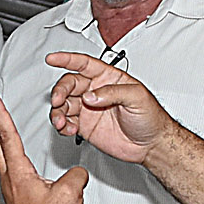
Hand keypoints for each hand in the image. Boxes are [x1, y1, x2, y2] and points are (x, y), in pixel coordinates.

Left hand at [0, 92, 84, 203]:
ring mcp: (11, 188)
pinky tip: (7, 151)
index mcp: (18, 174)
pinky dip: (3, 150)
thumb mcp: (70, 193)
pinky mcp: (16, 196)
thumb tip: (76, 172)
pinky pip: (7, 165)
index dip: (0, 113)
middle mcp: (10, 179)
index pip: (7, 136)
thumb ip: (75, 174)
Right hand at [41, 54, 174, 164]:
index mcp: (108, 77)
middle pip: (69, 84)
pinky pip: (66, 122)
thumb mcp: (137, 97)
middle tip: (58, 101)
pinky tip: (67, 129)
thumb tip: (90, 95)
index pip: (84, 64)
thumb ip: (113, 92)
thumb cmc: (150, 117)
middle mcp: (95, 91)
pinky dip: (62, 126)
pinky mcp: (84, 126)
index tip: (53, 59)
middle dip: (60, 91)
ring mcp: (88, 108)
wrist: (150, 144)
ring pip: (63, 105)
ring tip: (61, 122)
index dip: (67, 59)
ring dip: (58, 112)